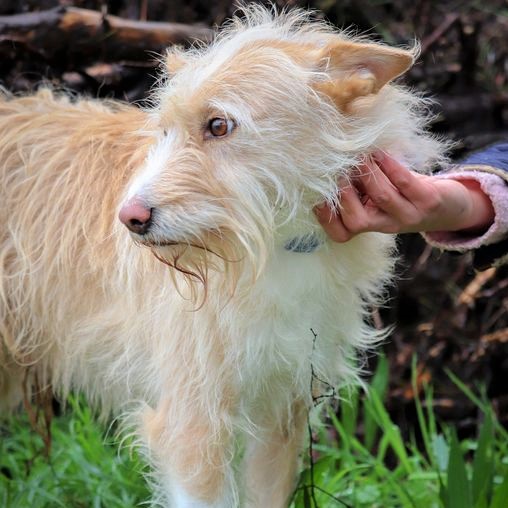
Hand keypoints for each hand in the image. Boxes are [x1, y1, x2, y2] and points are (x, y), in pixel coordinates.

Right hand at [314, 153, 494, 241]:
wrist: (447, 206)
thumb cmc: (400, 194)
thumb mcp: (373, 195)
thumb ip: (353, 186)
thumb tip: (325, 164)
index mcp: (368, 226)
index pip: (341, 233)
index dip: (325, 218)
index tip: (316, 195)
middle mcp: (385, 226)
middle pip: (356, 221)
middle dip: (343, 192)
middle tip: (336, 168)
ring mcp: (408, 216)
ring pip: (381, 196)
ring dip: (366, 172)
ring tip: (358, 153)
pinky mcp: (428, 201)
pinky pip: (405, 183)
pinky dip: (389, 165)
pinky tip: (379, 152)